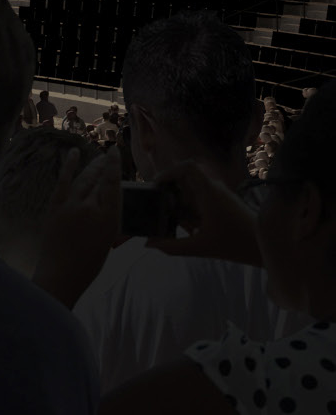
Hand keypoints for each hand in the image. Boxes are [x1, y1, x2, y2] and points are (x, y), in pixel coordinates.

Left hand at [32, 146, 122, 307]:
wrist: (61, 274)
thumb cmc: (89, 263)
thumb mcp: (108, 240)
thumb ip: (108, 218)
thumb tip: (108, 202)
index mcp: (109, 218)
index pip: (113, 185)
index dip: (114, 166)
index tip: (115, 152)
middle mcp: (91, 208)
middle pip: (98, 180)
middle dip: (104, 166)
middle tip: (108, 156)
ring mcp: (71, 206)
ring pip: (83, 179)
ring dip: (91, 166)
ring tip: (97, 158)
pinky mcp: (55, 207)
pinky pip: (63, 181)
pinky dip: (68, 166)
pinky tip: (73, 153)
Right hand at [148, 160, 263, 266]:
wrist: (266, 248)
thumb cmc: (235, 244)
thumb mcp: (199, 247)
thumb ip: (171, 247)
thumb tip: (148, 244)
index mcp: (209, 193)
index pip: (187, 167)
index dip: (169, 171)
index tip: (156, 186)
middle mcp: (214, 189)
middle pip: (184, 180)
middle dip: (170, 193)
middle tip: (160, 208)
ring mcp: (220, 196)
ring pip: (191, 191)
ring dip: (180, 204)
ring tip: (175, 222)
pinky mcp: (223, 203)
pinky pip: (200, 200)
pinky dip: (190, 211)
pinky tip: (190, 229)